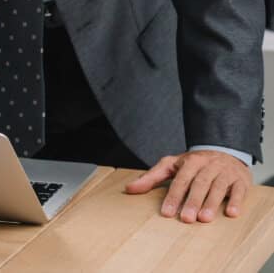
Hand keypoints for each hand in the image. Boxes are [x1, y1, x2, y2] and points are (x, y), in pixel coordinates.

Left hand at [125, 149, 251, 222]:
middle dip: (192, 201)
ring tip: (204, 219)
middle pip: (199, 183)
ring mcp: (225, 172)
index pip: (180, 179)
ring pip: (218, 187)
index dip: (173, 196)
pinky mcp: (240, 180)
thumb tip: (129, 189)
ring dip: (211, 203)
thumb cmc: (195, 163)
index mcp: (190, 161)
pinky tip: (231, 213)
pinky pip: (239, 190)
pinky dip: (236, 201)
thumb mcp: (172, 165)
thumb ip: (152, 177)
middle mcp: (208, 165)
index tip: (166, 213)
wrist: (225, 150)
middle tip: (186, 219)